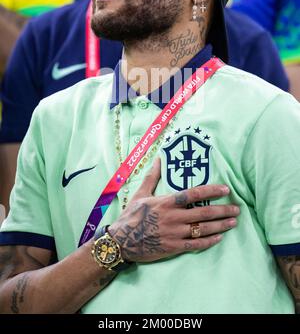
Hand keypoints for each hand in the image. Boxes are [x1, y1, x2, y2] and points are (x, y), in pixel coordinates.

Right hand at [108, 158, 239, 262]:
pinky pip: (195, 244)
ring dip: (220, 225)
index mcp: (166, 202)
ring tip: (233, 222)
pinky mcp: (173, 247)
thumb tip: (159, 158)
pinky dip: (208, 241)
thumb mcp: (141, 193)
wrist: (121, 241)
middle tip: (236, 209)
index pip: (193, 194)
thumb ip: (152, 176)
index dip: (211, 190)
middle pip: (203, 212)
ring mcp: (174, 233)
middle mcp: (173, 217)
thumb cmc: (131, 215)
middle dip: (222, 210)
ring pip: (202, 229)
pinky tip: (219, 238)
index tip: (225, 189)